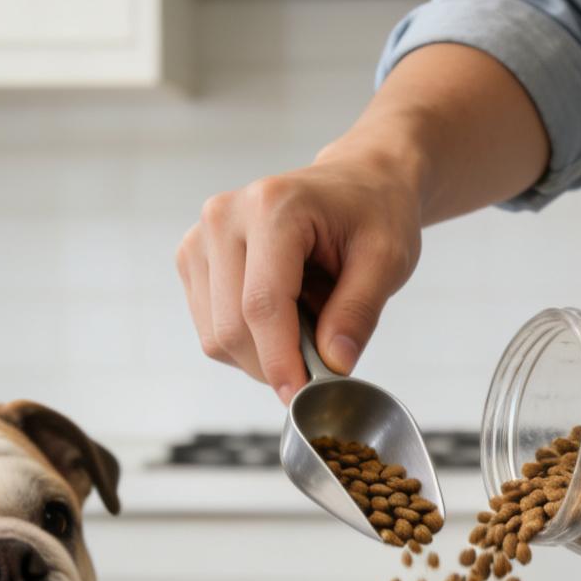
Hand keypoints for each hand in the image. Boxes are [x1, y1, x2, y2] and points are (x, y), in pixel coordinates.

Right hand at [176, 149, 423, 402]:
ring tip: (305, 320)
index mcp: (272, 207)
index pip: (262, 304)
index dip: (280, 361)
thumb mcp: (388, 259)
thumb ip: (359, 311)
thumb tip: (334, 364)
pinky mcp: (192, 257)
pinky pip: (209, 327)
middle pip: (231, 327)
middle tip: (321, 362)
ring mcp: (201, 236)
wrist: (355, 184)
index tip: (302, 397)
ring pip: (215, 335)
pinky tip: (280, 315)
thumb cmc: (373, 214)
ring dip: (260, 353)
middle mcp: (224, 216)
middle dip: (273, 363)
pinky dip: (246, 339)